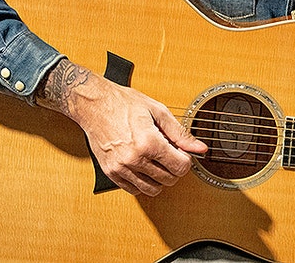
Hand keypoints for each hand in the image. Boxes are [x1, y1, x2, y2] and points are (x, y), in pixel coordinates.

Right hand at [35, 60, 207, 195]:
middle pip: (169, 180)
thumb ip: (180, 133)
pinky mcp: (111, 173)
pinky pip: (134, 190)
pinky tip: (144, 167)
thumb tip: (199, 148)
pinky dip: (143, 183)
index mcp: (149, 142)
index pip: (180, 167)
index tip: (181, 151)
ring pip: (153, 189)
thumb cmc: (124, 103)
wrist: (94, 105)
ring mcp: (121, 168)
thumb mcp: (158, 111)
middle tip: (169, 154)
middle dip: (175, 168)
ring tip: (157, 161)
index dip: (186, 159)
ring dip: (160, 178)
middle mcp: (134, 158)